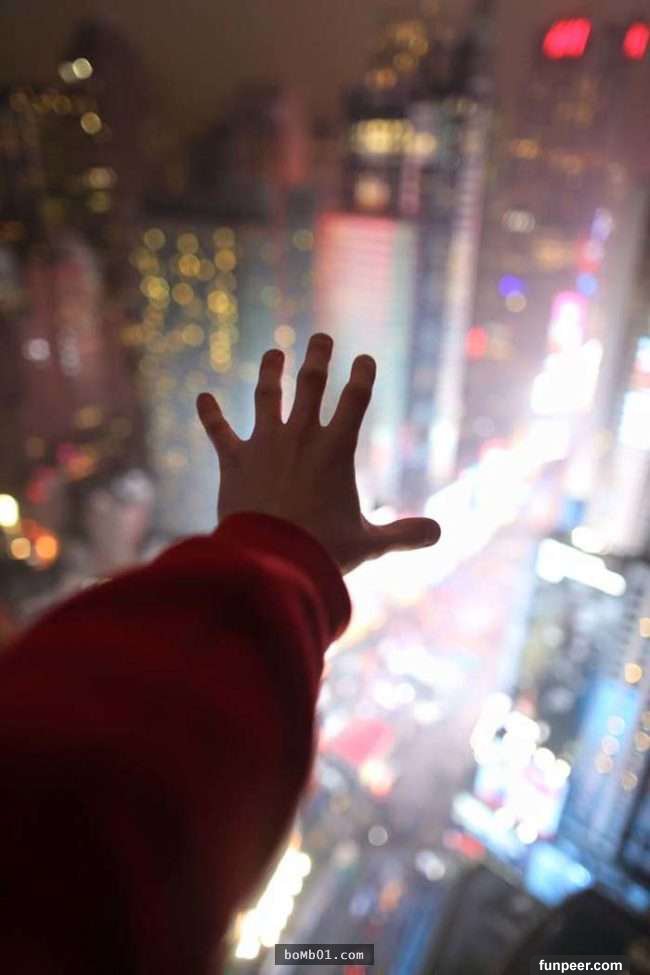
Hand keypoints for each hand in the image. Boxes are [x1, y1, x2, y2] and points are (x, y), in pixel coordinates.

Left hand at [197, 333, 439, 573]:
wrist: (270, 558)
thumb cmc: (321, 550)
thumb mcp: (368, 544)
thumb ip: (402, 534)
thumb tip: (439, 532)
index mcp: (335, 449)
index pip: (354, 400)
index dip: (362, 376)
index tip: (365, 359)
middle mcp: (300, 436)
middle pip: (310, 384)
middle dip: (318, 357)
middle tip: (321, 338)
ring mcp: (264, 444)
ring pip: (266, 395)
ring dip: (271, 370)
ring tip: (273, 353)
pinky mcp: (234, 460)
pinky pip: (219, 431)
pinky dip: (210, 414)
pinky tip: (202, 397)